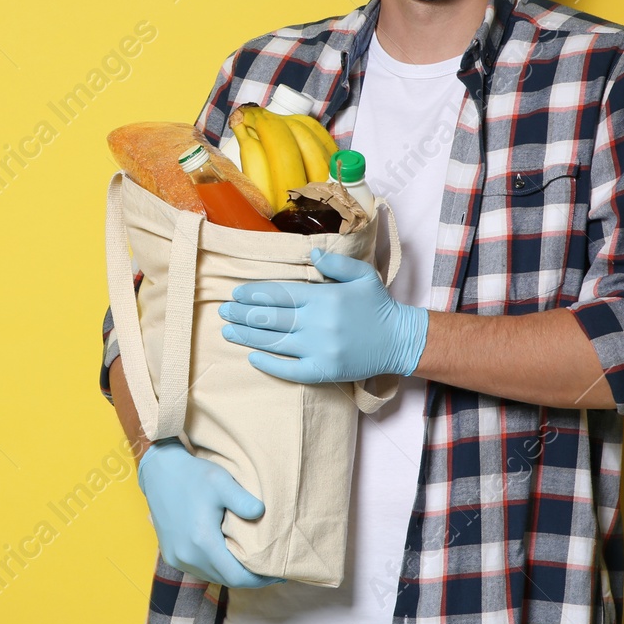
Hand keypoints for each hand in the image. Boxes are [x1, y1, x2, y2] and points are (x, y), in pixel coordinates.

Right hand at [136, 438, 284, 588]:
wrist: (159, 472)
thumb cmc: (193, 475)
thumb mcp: (221, 481)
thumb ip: (242, 500)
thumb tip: (261, 514)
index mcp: (202, 542)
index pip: (237, 576)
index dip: (259, 580)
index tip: (276, 574)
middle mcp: (188, 556)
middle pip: (226, 580)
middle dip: (248, 578)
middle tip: (267, 568)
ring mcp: (177, 557)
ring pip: (212, 576)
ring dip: (231, 573)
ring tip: (248, 562)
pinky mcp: (171, 555)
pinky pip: (199, 570)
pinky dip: (215, 568)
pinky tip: (225, 555)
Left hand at [219, 247, 428, 382]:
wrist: (400, 340)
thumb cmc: (378, 305)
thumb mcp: (362, 275)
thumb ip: (335, 263)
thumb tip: (310, 254)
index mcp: (323, 297)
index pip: (279, 294)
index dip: (254, 294)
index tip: (236, 294)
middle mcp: (317, 322)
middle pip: (271, 317)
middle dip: (243, 314)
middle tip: (224, 312)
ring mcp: (319, 348)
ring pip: (274, 341)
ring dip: (248, 336)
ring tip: (228, 331)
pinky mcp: (324, 370)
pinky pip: (290, 369)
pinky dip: (269, 364)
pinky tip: (252, 357)